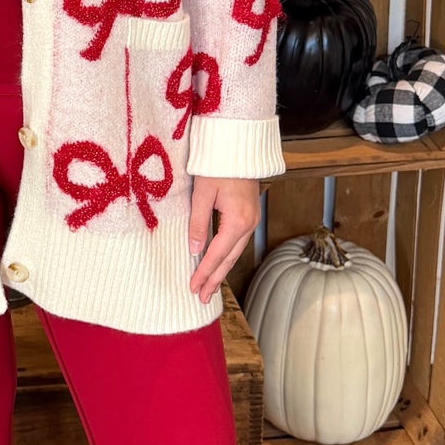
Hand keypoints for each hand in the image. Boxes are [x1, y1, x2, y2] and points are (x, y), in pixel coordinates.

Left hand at [188, 175, 260, 304]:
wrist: (238, 146)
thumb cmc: (218, 165)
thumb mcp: (202, 194)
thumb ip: (197, 223)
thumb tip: (194, 250)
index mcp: (237, 221)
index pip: (217, 254)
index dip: (204, 273)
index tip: (193, 288)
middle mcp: (249, 224)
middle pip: (229, 258)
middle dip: (215, 279)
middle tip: (202, 297)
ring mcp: (252, 219)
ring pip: (235, 252)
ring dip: (221, 269)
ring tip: (209, 286)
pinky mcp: (250, 214)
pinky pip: (237, 241)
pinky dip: (227, 255)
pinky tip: (218, 263)